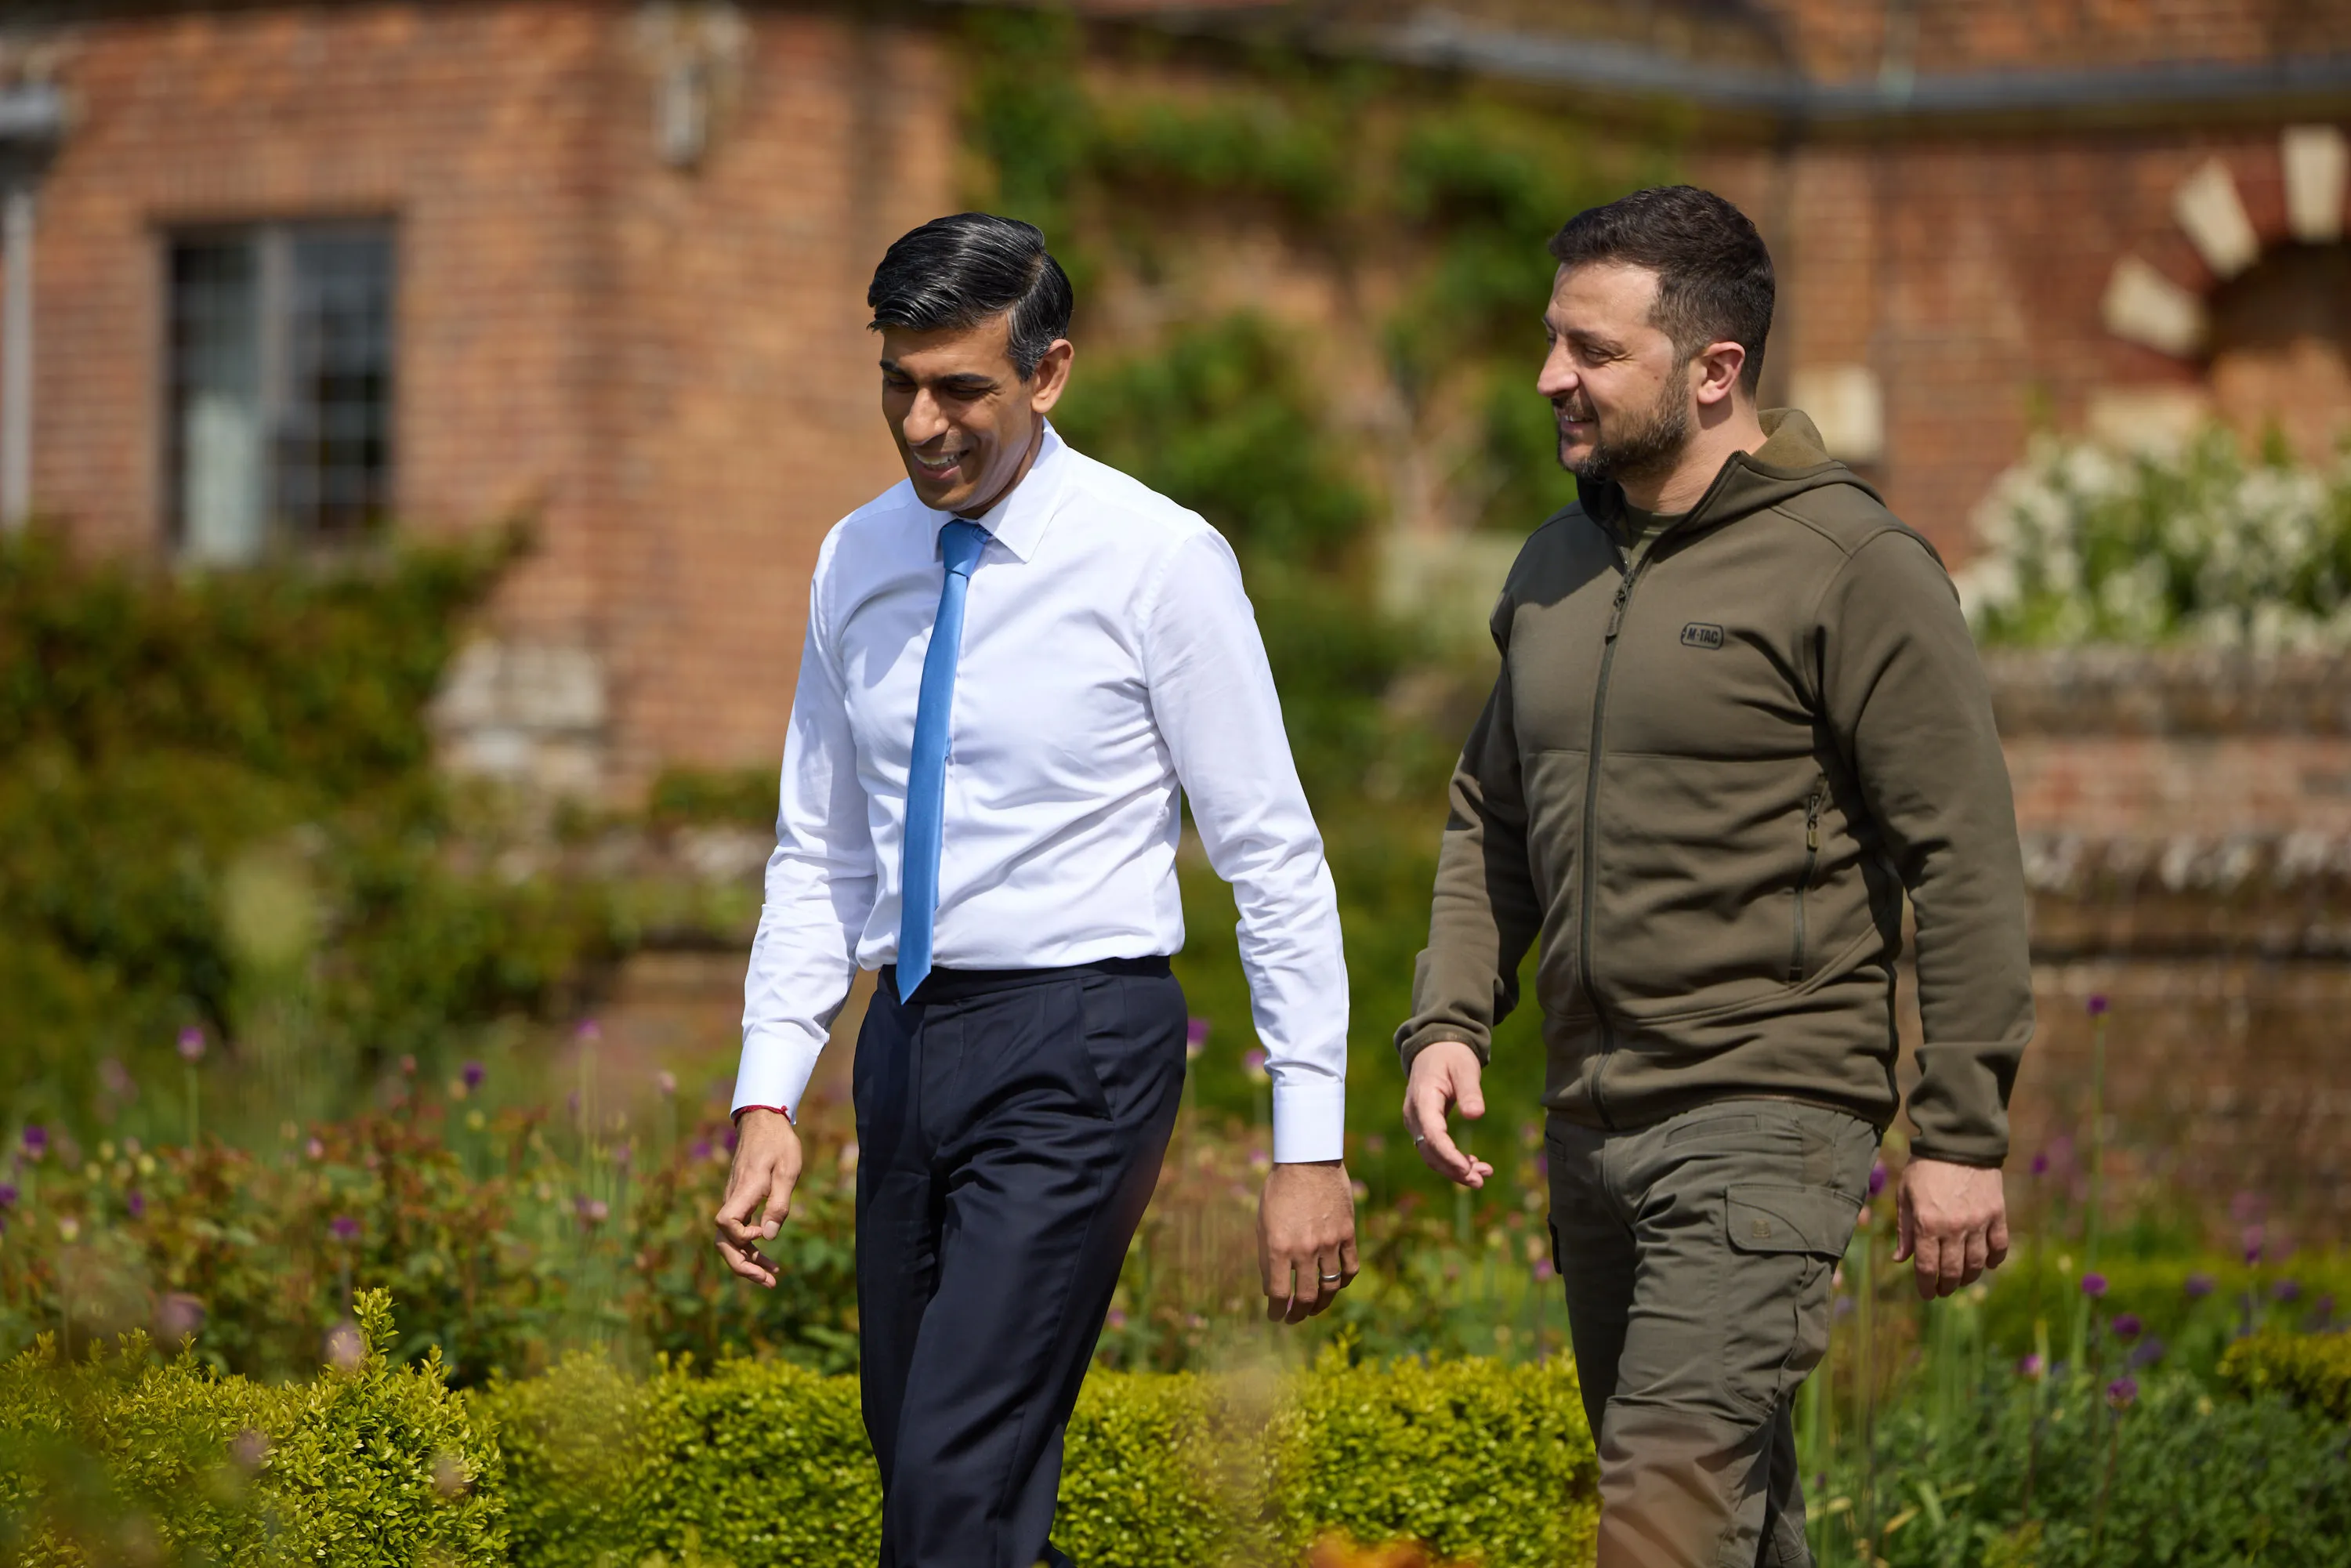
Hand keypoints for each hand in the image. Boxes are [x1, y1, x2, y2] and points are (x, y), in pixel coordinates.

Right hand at [714, 1109, 803, 1288]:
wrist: (763, 1122)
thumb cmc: (779, 1143)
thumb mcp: (788, 1170)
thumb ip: (779, 1203)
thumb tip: (769, 1237)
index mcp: (744, 1190)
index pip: (725, 1222)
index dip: (741, 1236)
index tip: (763, 1234)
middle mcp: (733, 1198)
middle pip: (723, 1241)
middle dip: (742, 1265)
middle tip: (768, 1281)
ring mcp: (734, 1201)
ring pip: (730, 1240)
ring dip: (748, 1262)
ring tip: (772, 1279)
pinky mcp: (739, 1203)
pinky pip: (738, 1231)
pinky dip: (751, 1248)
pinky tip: (769, 1259)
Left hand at [1258, 1161, 1358, 1323]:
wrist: (1308, 1160)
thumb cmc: (1279, 1189)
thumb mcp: (1263, 1222)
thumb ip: (1265, 1257)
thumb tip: (1272, 1288)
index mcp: (1278, 1247)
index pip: (1279, 1294)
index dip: (1276, 1312)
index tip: (1275, 1317)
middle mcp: (1304, 1249)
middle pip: (1306, 1296)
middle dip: (1298, 1314)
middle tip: (1294, 1318)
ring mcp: (1329, 1243)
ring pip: (1330, 1287)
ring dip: (1321, 1304)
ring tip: (1314, 1309)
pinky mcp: (1347, 1234)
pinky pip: (1349, 1268)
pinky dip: (1343, 1282)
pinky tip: (1336, 1285)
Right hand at [1402, 1040, 1494, 1188]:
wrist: (1435, 1048)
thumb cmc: (1452, 1056)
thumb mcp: (1465, 1068)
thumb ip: (1470, 1091)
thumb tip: (1476, 1115)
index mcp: (1423, 1099)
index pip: (1432, 1135)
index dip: (1448, 1155)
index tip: (1467, 1170)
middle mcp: (1414, 1115)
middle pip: (1430, 1151)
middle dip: (1453, 1170)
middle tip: (1480, 1181)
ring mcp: (1416, 1122)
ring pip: (1431, 1155)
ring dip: (1454, 1169)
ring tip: (1482, 1175)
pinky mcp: (1423, 1126)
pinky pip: (1434, 1149)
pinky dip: (1451, 1160)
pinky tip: (1472, 1164)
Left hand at [1894, 1157, 2010, 1299]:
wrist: (1959, 1142)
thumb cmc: (1925, 1168)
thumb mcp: (1906, 1195)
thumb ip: (1904, 1229)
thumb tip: (1900, 1259)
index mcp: (1928, 1223)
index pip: (1927, 1267)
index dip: (1926, 1285)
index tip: (1927, 1294)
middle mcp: (1954, 1227)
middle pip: (1953, 1271)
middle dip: (1947, 1286)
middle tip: (1943, 1290)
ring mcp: (1979, 1222)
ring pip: (1977, 1263)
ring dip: (1969, 1277)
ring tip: (1962, 1280)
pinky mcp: (1997, 1214)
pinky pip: (1999, 1246)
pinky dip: (1994, 1259)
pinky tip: (1986, 1264)